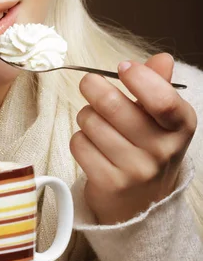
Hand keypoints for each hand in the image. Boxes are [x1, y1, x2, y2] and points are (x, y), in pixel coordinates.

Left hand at [70, 53, 196, 223]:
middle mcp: (162, 150)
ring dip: (86, 116)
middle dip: (93, 87)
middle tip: (89, 83)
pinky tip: (92, 145)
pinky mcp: (109, 183)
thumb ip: (158, 85)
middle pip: (112, 105)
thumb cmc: (148, 148)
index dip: (139, 78)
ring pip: (91, 122)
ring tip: (95, 122)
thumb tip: (162, 58)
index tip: (123, 68)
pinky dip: (79, 138)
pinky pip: (79, 143)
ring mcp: (136, 170)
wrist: (141, 202)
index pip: (162, 100)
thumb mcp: (161, 119)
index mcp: (181, 126)